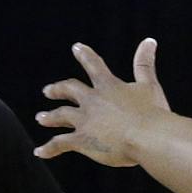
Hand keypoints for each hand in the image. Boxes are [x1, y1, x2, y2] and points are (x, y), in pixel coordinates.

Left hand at [36, 39, 171, 165]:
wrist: (147, 137)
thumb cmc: (153, 113)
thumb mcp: (149, 85)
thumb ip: (144, 64)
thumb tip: (149, 40)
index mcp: (108, 86)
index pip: (94, 66)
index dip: (85, 55)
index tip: (76, 47)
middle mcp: (92, 101)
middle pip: (69, 90)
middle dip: (57, 90)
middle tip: (47, 91)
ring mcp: (85, 120)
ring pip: (60, 116)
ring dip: (49, 117)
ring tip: (40, 118)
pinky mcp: (81, 140)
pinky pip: (59, 144)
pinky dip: (48, 148)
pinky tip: (39, 152)